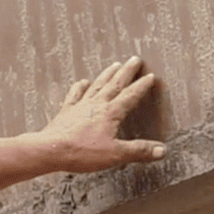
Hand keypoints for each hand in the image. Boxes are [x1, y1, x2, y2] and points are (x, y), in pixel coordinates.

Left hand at [40, 57, 165, 171]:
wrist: (50, 150)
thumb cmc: (82, 152)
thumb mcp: (115, 154)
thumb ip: (139, 151)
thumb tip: (162, 150)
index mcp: (111, 113)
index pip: (130, 96)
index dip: (141, 86)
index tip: (150, 76)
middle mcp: (96, 104)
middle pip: (115, 84)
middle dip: (126, 72)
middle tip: (134, 59)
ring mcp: (80, 106)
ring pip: (97, 85)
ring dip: (107, 75)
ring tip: (114, 64)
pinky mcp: (66, 112)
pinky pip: (75, 95)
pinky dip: (80, 87)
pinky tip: (82, 82)